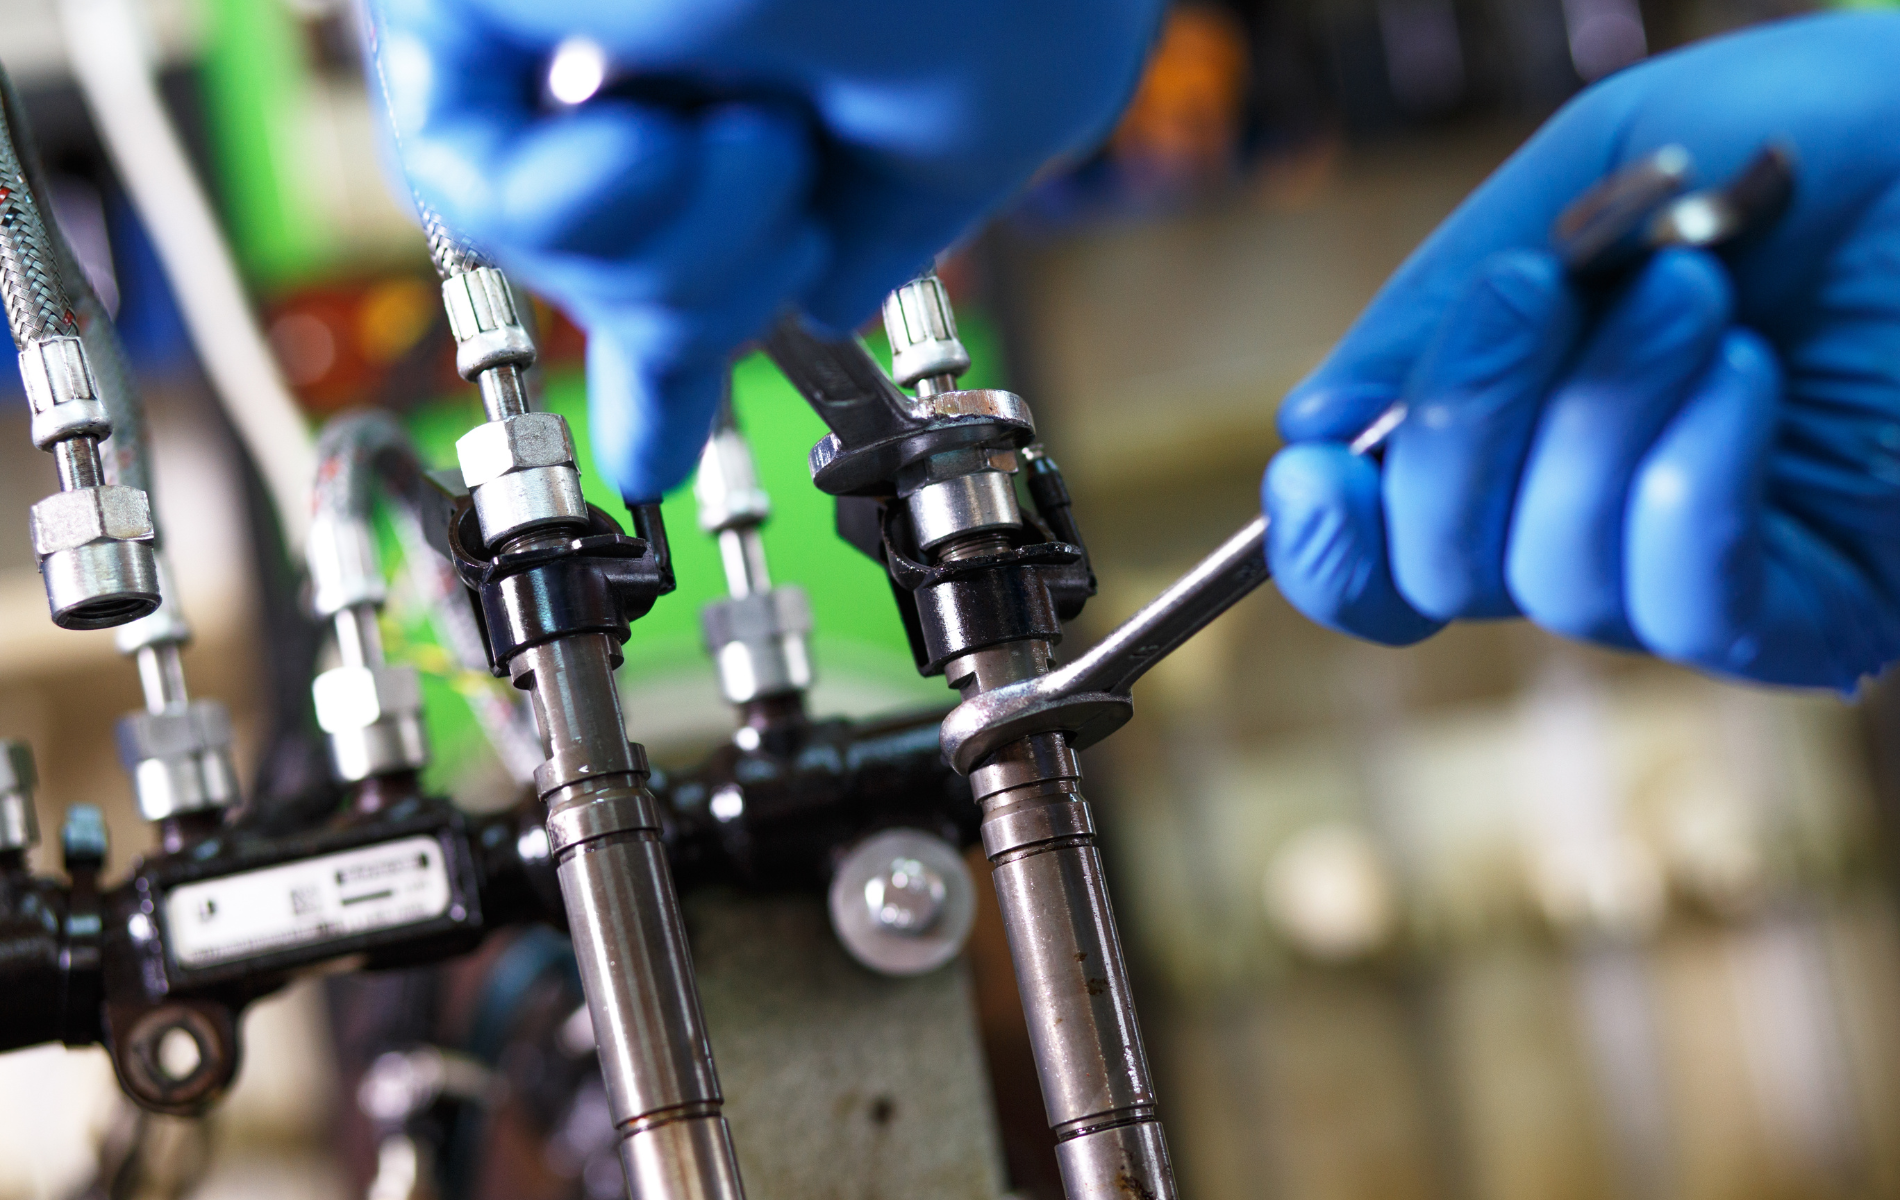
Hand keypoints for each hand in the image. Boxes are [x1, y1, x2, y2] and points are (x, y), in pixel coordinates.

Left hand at [367, 0, 1162, 498]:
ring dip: (671, 249)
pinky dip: (595, 200)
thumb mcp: (972, 141)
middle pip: (617, 272)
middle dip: (700, 303)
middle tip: (784, 220)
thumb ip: (874, 234)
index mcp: (773, 65)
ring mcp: (566, 18)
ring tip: (762, 137)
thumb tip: (821, 297)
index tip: (658, 445)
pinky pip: (476, 181)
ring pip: (548, 245)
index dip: (675, 350)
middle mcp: (663, 40)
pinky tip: (681, 127)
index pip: (696, 232)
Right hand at [1264, 12, 1899, 689]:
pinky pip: (1682, 602)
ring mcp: (1690, 573)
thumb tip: (1313, 425)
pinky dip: (1687, 484)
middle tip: (1539, 288)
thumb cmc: (1806, 141)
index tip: (1316, 459)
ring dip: (1600, 420)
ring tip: (1690, 288)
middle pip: (1436, 569)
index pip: (1383, 550)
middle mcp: (1585, 524)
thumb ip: (1442, 296)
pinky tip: (1742, 374)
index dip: (1326, 535)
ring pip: (1554, 577)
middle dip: (1462, 426)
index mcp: (1518, 441)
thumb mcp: (1591, 174)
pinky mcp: (1806, 607)